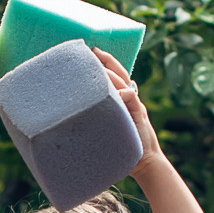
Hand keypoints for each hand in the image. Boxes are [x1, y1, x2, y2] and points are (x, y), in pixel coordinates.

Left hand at [91, 50, 163, 175]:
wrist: (143, 163)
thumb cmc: (120, 149)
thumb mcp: (105, 130)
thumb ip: (95, 120)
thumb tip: (70, 117)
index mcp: (120, 100)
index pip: (112, 77)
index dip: (103, 64)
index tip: (88, 54)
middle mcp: (128, 99)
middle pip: (119, 73)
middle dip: (107, 60)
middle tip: (92, 50)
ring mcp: (134, 105)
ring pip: (123, 82)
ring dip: (111, 72)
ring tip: (98, 64)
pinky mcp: (139, 113)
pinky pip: (131, 97)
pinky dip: (123, 93)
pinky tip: (115, 90)